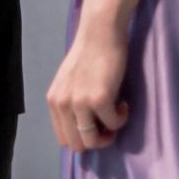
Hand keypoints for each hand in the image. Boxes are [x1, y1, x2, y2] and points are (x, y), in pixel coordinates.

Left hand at [48, 19, 128, 151]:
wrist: (100, 33)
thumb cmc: (88, 54)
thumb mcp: (69, 82)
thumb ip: (70, 102)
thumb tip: (82, 126)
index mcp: (54, 102)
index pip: (63, 139)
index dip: (82, 138)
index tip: (96, 127)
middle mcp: (62, 105)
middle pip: (77, 145)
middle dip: (96, 141)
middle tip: (109, 126)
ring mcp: (79, 103)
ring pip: (92, 141)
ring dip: (108, 134)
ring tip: (116, 116)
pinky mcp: (99, 99)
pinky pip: (114, 123)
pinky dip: (121, 118)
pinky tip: (124, 104)